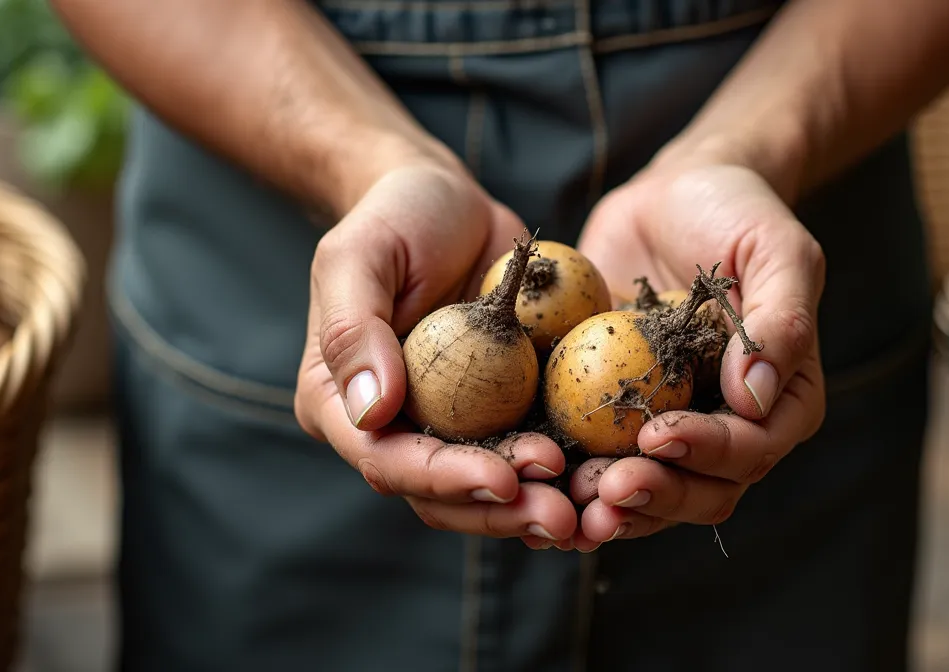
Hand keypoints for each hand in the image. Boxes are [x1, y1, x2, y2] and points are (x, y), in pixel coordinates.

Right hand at [294, 160, 578, 546]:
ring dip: (538, 504)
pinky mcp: (503, 412)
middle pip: (443, 495)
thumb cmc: (394, 216)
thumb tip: (370, 410)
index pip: (390, 460)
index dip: (446, 479)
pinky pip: (533, 452)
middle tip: (562, 514)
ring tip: (590, 506)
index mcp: (342, 404)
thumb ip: (354, 329)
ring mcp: (451, 425)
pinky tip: (606, 480)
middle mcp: (395, 427)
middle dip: (501, 510)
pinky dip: (567, 474)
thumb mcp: (360, 255)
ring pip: (491, 489)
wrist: (450, 201)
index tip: (504, 479)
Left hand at [567, 159, 826, 551]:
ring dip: (609, 508)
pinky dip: (566, 483)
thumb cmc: (735, 212)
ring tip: (566, 504)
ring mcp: (670, 429)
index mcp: (780, 402)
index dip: (707, 453)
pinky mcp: (613, 417)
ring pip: (647, 494)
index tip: (658, 437)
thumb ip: (780, 322)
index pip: (751, 449)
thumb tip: (754, 399)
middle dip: (655, 498)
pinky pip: (592, 462)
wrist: (672, 194)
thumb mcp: (776, 249)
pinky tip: (532, 484)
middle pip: (700, 490)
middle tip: (606, 491)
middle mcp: (729, 429)